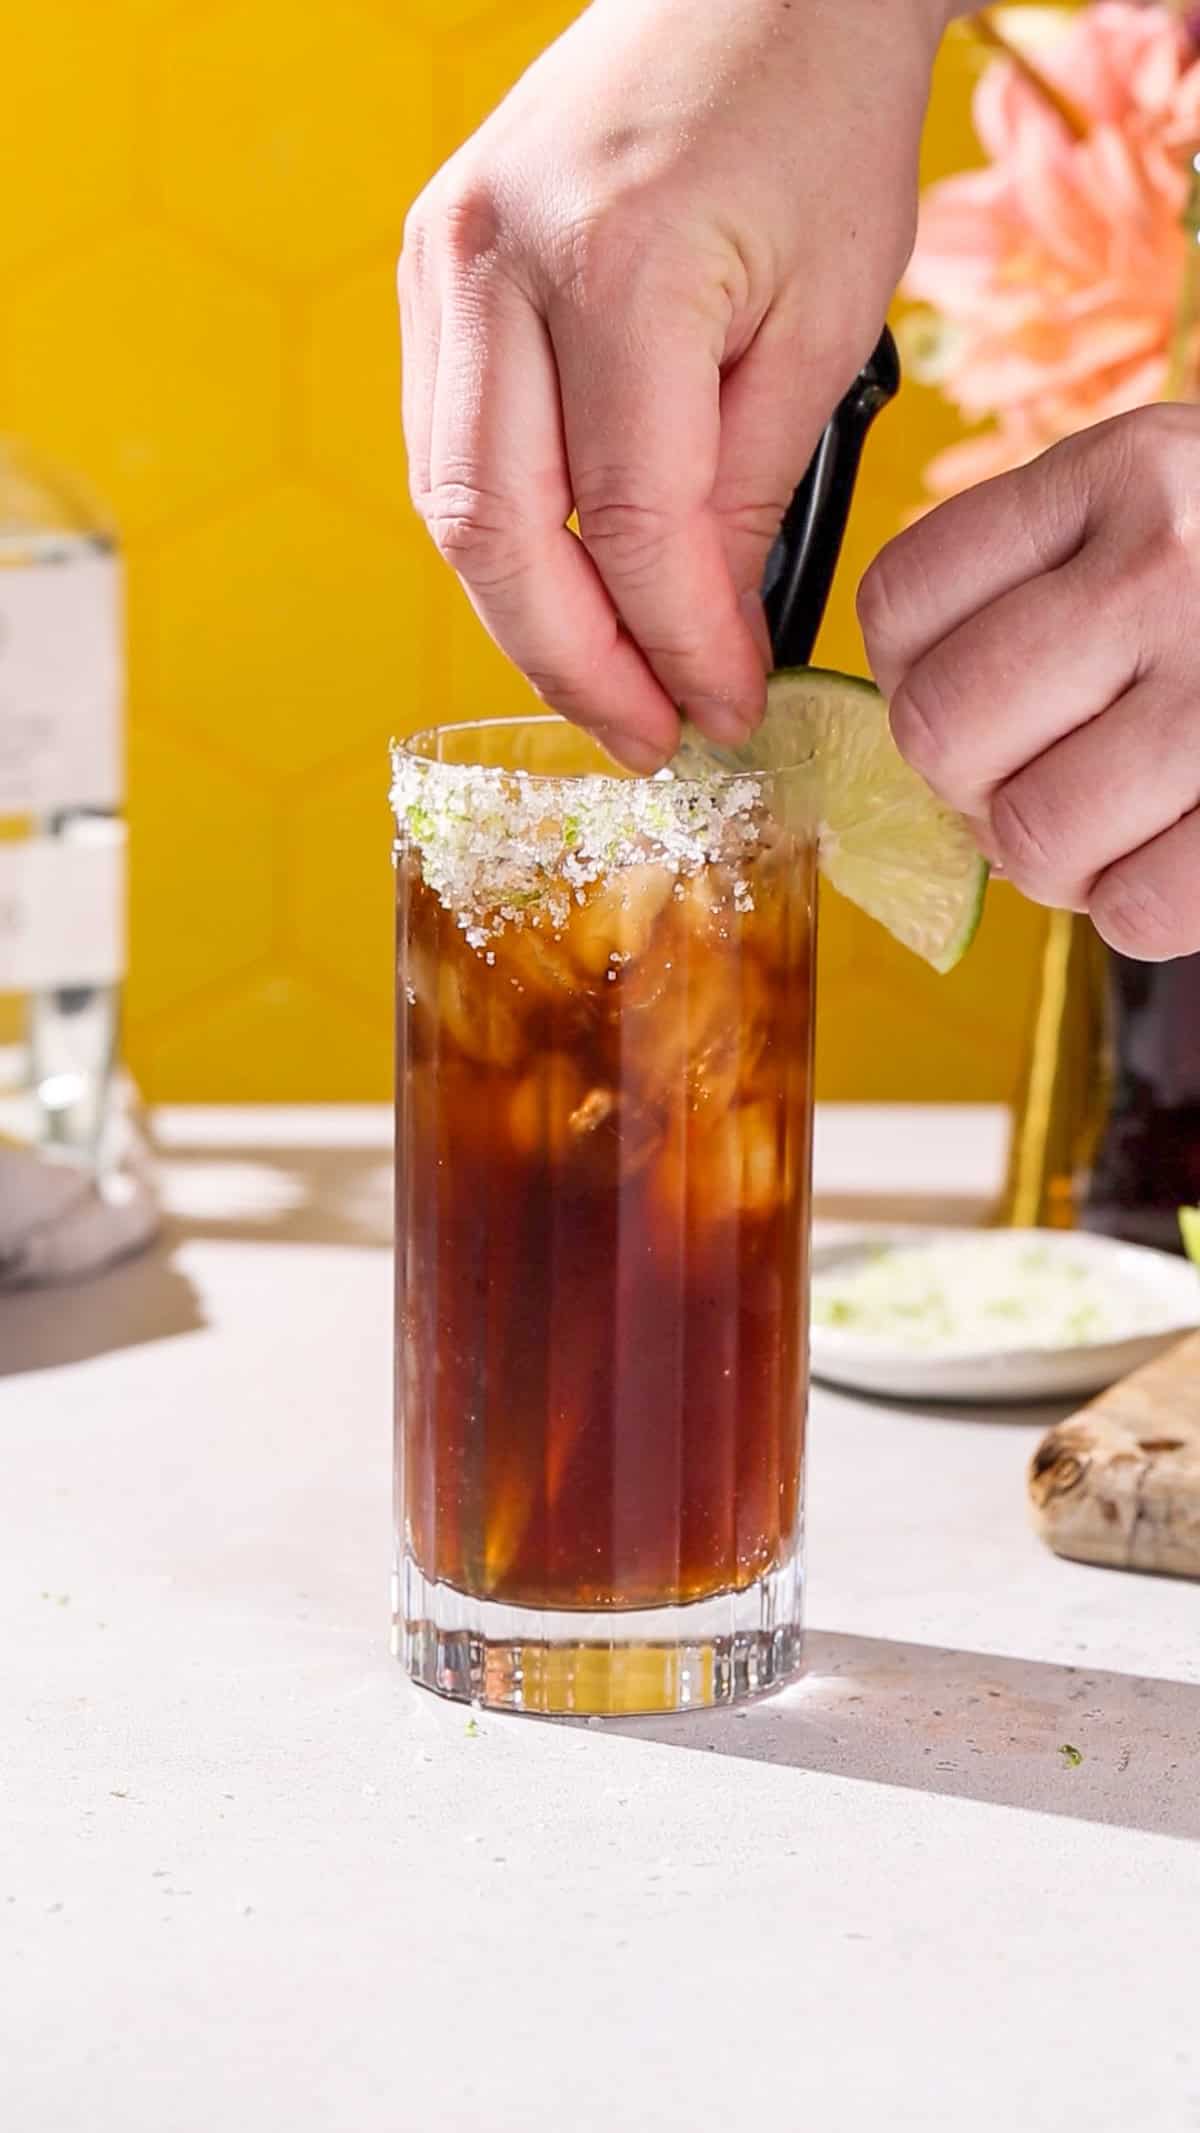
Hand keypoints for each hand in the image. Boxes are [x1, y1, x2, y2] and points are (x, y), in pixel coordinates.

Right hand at [400, 0, 950, 769]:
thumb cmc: (813, 117)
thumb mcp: (823, 319)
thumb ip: (749, 490)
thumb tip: (700, 640)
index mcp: (618, 262)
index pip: (632, 522)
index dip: (677, 646)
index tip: (725, 713)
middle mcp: (495, 261)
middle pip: (498, 533)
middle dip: (575, 665)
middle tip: (647, 739)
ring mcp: (442, 259)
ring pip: (453, 503)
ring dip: (529, 616)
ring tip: (612, 684)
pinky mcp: (431, 268)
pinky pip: (446, 446)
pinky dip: (506, 536)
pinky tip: (571, 584)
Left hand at [859, 406, 1199, 960]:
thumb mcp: (1165, 507)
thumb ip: (1041, 581)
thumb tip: (927, 739)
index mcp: (1121, 472)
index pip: (904, 603)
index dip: (909, 679)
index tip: (970, 697)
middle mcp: (1173, 567)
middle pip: (944, 730)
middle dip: (970, 783)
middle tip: (1039, 775)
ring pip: (1031, 836)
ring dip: (1056, 859)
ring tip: (1120, 818)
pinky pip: (1137, 909)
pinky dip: (1139, 907)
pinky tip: (1180, 851)